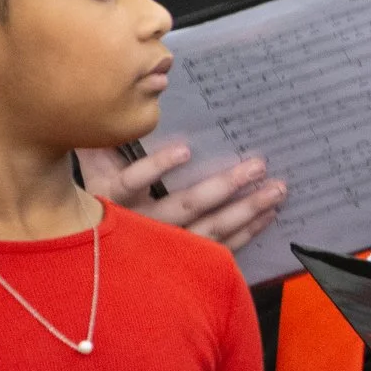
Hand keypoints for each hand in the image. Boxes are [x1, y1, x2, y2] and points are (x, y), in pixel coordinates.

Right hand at [79, 146, 286, 252]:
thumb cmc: (102, 197)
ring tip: (276, 190)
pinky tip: (268, 214)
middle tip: (257, 166)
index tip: (185, 150)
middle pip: (184, 206)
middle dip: (223, 186)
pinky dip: (247, 231)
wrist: (97, 251)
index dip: (156, 167)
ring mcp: (163, 247)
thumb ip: (102, 144)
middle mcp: (140, 226)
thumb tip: (109, 109)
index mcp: (113, 198)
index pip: (133, 182)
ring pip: (209, 231)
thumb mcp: (94, 171)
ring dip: (247, 209)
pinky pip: (221, 248)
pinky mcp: (184, 261)